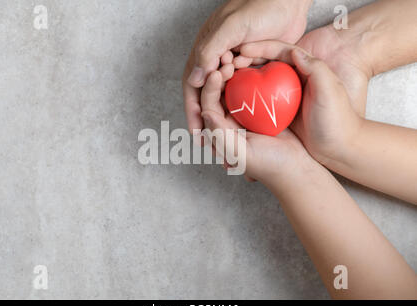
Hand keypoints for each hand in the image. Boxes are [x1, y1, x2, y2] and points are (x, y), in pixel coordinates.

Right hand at [183, 0, 312, 131]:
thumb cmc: (259, 7)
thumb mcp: (232, 27)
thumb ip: (210, 50)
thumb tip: (194, 79)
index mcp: (206, 50)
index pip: (193, 86)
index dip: (192, 111)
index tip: (197, 133)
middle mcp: (217, 60)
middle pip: (207, 96)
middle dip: (206, 121)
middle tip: (210, 144)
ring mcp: (235, 65)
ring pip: (224, 97)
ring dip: (224, 117)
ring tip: (227, 140)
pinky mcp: (252, 68)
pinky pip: (243, 92)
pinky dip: (242, 108)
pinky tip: (245, 123)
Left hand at [199, 70, 316, 189]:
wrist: (297, 169)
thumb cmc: (269, 165)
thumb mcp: (242, 153)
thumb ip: (221, 135)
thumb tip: (204, 113)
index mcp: (220, 131)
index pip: (208, 105)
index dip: (210, 88)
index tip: (217, 73)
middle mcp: (230, 121)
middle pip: (219, 93)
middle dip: (220, 75)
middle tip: (227, 60)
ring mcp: (247, 114)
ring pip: (236, 87)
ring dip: (235, 73)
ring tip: (239, 58)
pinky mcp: (264, 109)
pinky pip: (255, 88)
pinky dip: (252, 76)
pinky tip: (257, 63)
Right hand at [235, 25, 371, 116]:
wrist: (339, 147)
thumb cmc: (338, 120)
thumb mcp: (331, 90)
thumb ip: (315, 68)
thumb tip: (293, 51)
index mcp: (305, 69)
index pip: (279, 51)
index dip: (259, 48)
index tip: (241, 51)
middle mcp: (292, 80)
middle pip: (264, 64)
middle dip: (245, 62)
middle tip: (226, 66)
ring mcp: (284, 96)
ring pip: (258, 81)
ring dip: (241, 79)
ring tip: (223, 81)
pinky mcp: (279, 112)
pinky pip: (257, 100)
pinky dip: (244, 98)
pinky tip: (232, 101)